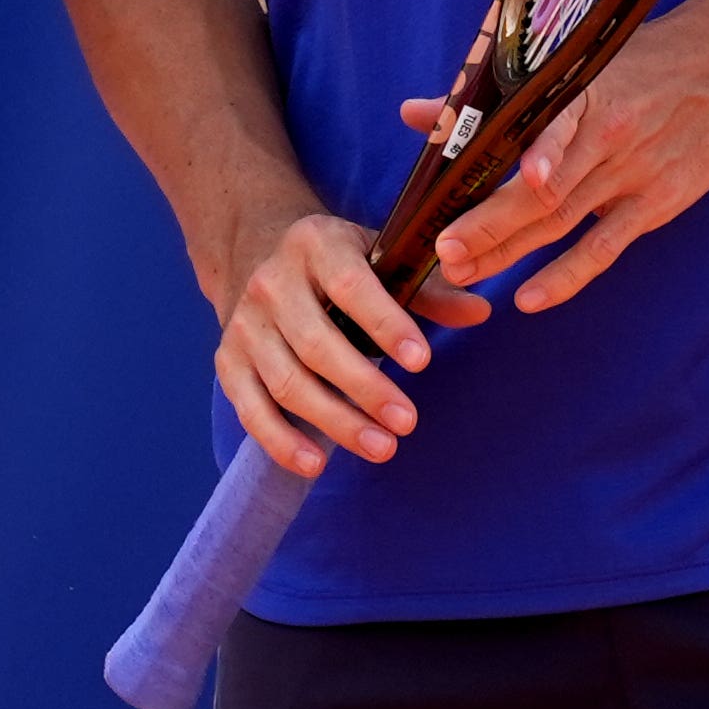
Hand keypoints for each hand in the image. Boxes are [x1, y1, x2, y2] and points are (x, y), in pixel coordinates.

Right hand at [215, 210, 492, 478]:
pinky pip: (249, 408)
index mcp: (315, 244)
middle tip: (408, 423)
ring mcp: (244, 323)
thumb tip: (481, 311)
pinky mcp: (226, 360)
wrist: (253, 250)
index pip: (350, 285)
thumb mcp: (377, 257)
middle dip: (365, 388)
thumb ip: (427, 289)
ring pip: (286, 381)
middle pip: (316, 344)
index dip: (385, 324)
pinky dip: (279, 440)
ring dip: (334, 421)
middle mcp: (271, 282)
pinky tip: (315, 463)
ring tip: (381, 448)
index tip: (423, 363)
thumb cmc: (334, 263)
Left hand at [424, 0, 708, 313]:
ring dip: (511, 250)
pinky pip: (605, 247)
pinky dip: (567, 275)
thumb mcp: (574, 66)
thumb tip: (415, 112)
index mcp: (578, 93)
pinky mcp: (658, 202)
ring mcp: (632, 172)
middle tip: (442, 252)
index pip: (527, 133)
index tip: (449, 187)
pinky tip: (529, 298)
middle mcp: (603, 134)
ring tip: (464, 273)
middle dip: (485, 223)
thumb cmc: (644, 60)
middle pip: (536, 188)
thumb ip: (491, 100)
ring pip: (560, 220)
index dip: (487, 165)